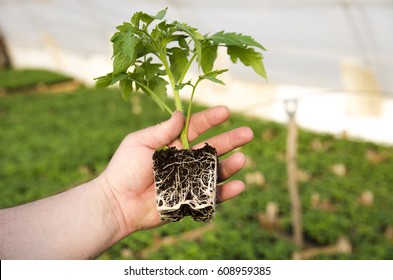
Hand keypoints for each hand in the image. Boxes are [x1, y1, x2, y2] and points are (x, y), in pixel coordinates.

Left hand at [98, 106, 253, 233]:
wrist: (117, 203)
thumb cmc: (124, 170)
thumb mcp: (139, 143)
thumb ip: (162, 130)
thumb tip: (180, 113)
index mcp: (172, 143)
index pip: (196, 127)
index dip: (211, 119)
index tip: (226, 111)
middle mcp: (184, 160)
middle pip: (212, 148)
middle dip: (231, 140)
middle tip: (248, 133)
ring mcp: (189, 180)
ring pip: (215, 171)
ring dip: (230, 165)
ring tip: (242, 160)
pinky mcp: (190, 199)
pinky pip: (211, 195)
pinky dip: (226, 192)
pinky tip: (238, 185)